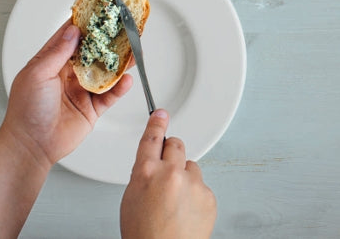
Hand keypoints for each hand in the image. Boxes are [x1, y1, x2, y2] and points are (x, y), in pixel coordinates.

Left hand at [0, 21, 132, 166]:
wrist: (32, 146)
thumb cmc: (26, 110)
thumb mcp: (37, 74)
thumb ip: (58, 52)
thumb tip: (74, 31)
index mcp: (51, 62)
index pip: (71, 36)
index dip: (85, 22)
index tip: (99, 9)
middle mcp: (68, 74)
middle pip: (94, 51)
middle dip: (108, 39)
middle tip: (124, 26)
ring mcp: (82, 90)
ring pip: (106, 71)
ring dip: (119, 61)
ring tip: (133, 50)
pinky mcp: (92, 108)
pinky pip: (111, 94)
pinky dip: (120, 87)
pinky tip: (126, 79)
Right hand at [121, 110, 216, 238]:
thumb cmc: (143, 234)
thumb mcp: (130, 199)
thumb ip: (143, 176)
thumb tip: (152, 166)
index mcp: (146, 172)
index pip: (152, 138)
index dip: (157, 123)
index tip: (161, 113)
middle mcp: (171, 173)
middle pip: (176, 145)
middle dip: (171, 152)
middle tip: (167, 168)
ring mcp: (193, 183)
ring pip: (190, 167)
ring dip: (184, 177)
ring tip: (173, 201)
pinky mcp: (208, 195)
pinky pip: (201, 186)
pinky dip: (194, 195)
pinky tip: (185, 211)